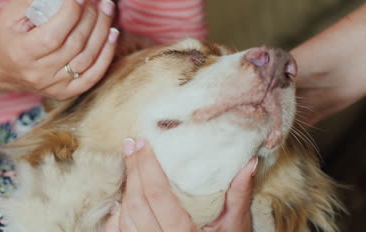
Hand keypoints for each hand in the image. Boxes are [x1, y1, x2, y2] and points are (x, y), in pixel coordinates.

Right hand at [0, 0, 117, 98]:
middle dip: (90, 17)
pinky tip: (112, 35)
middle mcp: (38, 73)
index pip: (53, 36)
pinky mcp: (66, 92)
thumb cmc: (8, 36)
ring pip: (87, 58)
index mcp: (21, 53)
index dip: (71, 13)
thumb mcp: (11, 14)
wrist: (3, 69)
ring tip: (107, 10)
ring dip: (102, 32)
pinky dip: (107, 55)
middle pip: (74, 45)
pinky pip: (93, 76)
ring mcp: (54, 85)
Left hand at [105, 138, 256, 231]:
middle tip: (131, 145)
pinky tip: (122, 199)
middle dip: (132, 171)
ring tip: (131, 165)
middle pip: (137, 204)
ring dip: (127, 190)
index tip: (143, 143)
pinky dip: (118, 215)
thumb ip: (239, 194)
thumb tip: (248, 162)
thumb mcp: (237, 223)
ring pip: (125, 218)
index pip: (158, 195)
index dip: (147, 166)